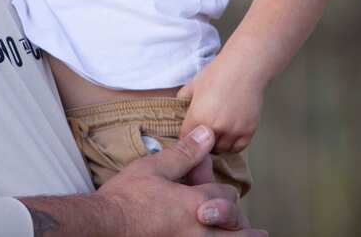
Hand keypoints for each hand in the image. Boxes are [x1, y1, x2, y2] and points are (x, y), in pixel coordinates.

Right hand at [96, 126, 264, 235]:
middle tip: (256, 230)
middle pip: (236, 227)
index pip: (226, 194)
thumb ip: (185, 153)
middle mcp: (202, 230)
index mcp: (198, 204)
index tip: (206, 180)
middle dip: (240, 222)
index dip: (217, 185)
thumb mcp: (154, 168)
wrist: (104, 227)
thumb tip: (207, 133)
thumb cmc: (127, 197)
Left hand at [178, 61, 263, 153]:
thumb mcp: (193, 84)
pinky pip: (238, 148)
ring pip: (221, 149)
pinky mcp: (248, 131)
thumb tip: (177, 108)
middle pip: (204, 148)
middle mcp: (216, 127)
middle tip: (202, 135)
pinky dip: (232, 144)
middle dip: (201, 142)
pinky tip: (229, 135)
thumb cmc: (217, 73)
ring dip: (217, 144)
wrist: (244, 68)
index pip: (186, 138)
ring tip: (216, 134)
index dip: (186, 136)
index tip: (189, 134)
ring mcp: (233, 131)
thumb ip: (183, 99)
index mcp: (198, 116)